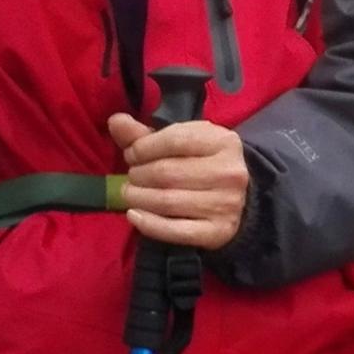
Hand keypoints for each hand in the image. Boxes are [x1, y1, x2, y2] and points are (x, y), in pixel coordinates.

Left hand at [112, 114, 248, 249]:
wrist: (238, 199)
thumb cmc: (202, 164)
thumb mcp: (181, 142)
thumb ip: (146, 134)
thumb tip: (116, 121)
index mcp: (223, 142)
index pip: (174, 140)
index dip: (143, 148)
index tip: (131, 154)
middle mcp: (229, 172)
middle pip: (167, 172)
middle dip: (139, 174)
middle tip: (131, 177)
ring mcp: (226, 204)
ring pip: (167, 201)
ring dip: (138, 198)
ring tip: (130, 194)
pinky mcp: (218, 232)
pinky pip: (175, 230)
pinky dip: (148, 223)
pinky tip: (134, 215)